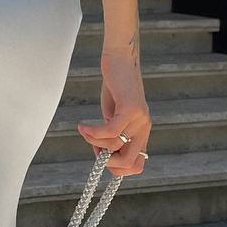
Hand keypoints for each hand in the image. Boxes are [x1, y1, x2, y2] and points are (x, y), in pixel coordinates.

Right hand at [76, 48, 151, 176]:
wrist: (120, 58)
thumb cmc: (114, 85)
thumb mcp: (113, 114)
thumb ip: (111, 133)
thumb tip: (102, 154)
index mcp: (141, 132)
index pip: (137, 166)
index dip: (117, 168)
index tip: (100, 154)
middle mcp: (144, 128)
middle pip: (129, 164)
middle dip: (107, 162)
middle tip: (93, 146)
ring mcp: (140, 119)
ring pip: (114, 146)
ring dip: (93, 141)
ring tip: (84, 130)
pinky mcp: (131, 109)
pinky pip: (110, 131)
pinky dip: (92, 132)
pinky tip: (82, 126)